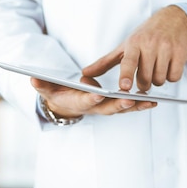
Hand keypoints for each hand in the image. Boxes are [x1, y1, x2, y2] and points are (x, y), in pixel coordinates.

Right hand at [30, 77, 155, 118]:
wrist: (66, 104)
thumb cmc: (58, 93)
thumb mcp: (48, 88)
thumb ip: (42, 85)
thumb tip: (32, 79)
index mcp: (79, 102)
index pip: (85, 101)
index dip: (91, 98)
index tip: (98, 93)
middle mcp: (95, 107)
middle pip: (108, 107)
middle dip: (119, 104)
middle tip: (130, 99)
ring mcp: (106, 107)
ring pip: (122, 108)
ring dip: (136, 106)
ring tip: (151, 102)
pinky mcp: (115, 105)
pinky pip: (129, 106)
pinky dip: (141, 105)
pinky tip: (154, 101)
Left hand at [83, 5, 186, 91]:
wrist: (173, 18)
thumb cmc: (146, 34)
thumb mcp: (125, 45)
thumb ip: (105, 62)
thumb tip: (85, 73)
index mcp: (134, 43)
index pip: (129, 62)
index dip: (127, 75)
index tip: (124, 87)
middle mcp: (150, 45)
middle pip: (145, 79)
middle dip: (144, 83)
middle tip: (144, 73)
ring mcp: (167, 48)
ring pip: (160, 80)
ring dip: (157, 79)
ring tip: (156, 66)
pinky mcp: (181, 53)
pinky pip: (174, 77)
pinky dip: (171, 76)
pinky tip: (168, 65)